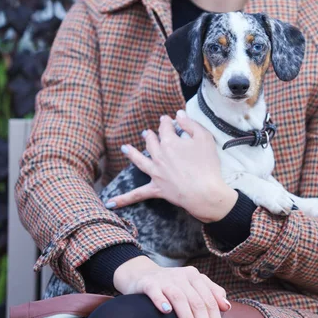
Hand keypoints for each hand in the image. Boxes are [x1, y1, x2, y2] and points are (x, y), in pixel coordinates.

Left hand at [107, 110, 237, 221]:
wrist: (204, 192)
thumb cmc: (207, 165)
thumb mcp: (204, 138)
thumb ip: (190, 124)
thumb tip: (179, 114)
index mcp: (170, 142)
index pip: (165, 128)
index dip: (166, 122)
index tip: (167, 119)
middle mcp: (159, 156)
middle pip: (151, 142)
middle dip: (150, 135)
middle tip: (148, 133)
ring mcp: (155, 173)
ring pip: (140, 161)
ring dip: (132, 153)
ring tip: (125, 148)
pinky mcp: (156, 189)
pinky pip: (137, 194)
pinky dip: (123, 199)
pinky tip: (110, 203)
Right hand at [114, 256, 230, 317]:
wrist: (143, 275)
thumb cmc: (173, 285)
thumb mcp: (193, 286)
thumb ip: (211, 293)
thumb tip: (226, 307)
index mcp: (195, 276)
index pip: (210, 301)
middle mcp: (182, 276)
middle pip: (198, 302)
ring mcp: (165, 279)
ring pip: (180, 298)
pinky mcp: (149, 283)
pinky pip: (155, 292)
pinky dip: (161, 301)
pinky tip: (166, 312)